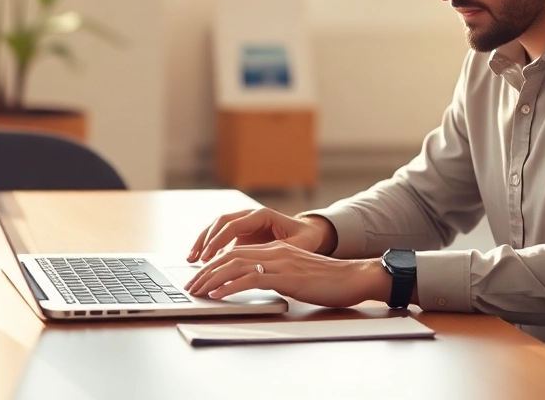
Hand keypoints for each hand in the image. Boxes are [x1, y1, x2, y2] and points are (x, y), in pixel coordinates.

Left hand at [185, 242, 390, 308]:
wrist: (353, 277)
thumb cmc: (329, 281)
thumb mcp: (297, 275)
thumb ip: (277, 275)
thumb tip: (258, 284)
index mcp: (277, 250)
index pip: (237, 252)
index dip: (215, 263)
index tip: (200, 276)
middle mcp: (275, 251)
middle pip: (230, 256)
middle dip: (206, 270)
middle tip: (191, 284)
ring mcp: (280, 262)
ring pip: (235, 265)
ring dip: (211, 278)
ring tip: (197, 289)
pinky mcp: (285, 276)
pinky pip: (250, 278)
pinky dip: (229, 286)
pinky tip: (218, 294)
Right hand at [187, 208, 333, 262]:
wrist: (307, 233)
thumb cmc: (305, 238)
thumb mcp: (300, 244)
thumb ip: (285, 249)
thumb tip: (270, 258)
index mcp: (262, 215)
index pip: (235, 224)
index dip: (220, 239)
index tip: (210, 254)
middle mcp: (250, 215)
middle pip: (221, 222)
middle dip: (207, 240)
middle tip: (198, 259)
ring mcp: (243, 223)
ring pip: (216, 227)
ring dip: (203, 242)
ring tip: (192, 259)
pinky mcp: (240, 233)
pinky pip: (219, 236)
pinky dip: (208, 246)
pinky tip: (200, 260)